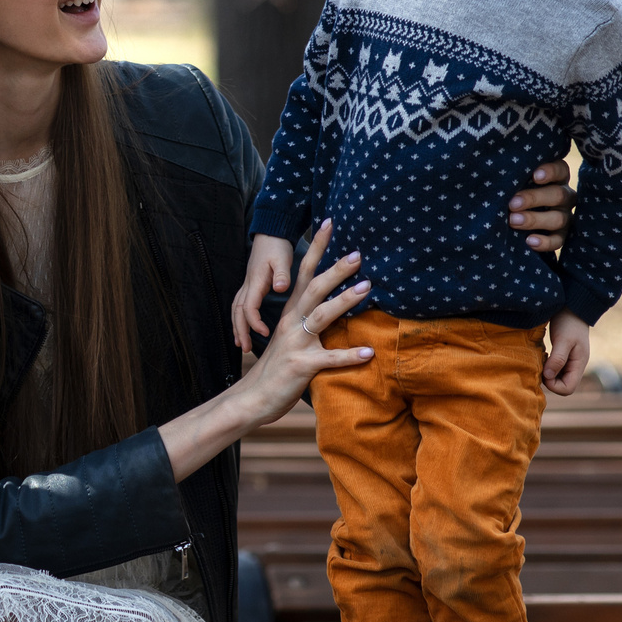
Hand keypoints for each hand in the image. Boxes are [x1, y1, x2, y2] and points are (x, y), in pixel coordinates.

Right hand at [232, 231, 295, 356]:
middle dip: (240, 331)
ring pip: (236, 310)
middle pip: (237, 313)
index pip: (248, 307)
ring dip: (237, 328)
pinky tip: (245, 330)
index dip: (254, 322)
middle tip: (245, 349)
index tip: (264, 333)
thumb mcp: (282, 259)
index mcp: (255, 282)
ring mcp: (247, 286)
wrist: (270, 233)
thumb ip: (281, 274)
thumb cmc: (278, 246)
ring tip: (241, 345)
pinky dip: (240, 320)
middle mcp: (247, 286)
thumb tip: (279, 288)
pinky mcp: (250, 286)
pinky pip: (240, 306)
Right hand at [235, 220, 374, 420]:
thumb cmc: (278, 369)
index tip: (329, 223)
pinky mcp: (302, 365)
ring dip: (345, 301)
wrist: (253, 398)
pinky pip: (330, 359)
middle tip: (357, 254)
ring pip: (321, 316)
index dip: (316, 248)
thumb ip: (311, 324)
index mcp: (290, 314)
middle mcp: (291, 323)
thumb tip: (336, 309)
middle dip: (335, 269)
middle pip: (314, 288)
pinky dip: (350, 356)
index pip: (304, 273)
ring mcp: (296, 344)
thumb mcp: (293, 341)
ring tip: (367, 288)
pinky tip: (369, 352)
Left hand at [509, 160, 574, 251]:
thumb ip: (511, 177)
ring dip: (535, 220)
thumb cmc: (510, 193)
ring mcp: (564, 217)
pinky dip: (545, 242)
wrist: (509, 222)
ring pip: (558, 219)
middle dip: (534, 198)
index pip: (560, 170)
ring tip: (513, 221)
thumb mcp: (512, 183)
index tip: (535, 176)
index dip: (550, 172)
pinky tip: (529, 241)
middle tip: (512, 204)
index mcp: (555, 178)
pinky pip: (558, 241)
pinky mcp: (560, 236)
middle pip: (558, 195)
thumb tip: (493, 173)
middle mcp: (564, 197)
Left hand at [543, 311, 590, 395]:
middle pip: (563, 386)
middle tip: (539, 366)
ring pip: (558, 378)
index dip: (553, 385)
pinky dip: (547, 366)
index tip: (543, 372)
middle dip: (549, 380)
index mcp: (579, 364)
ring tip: (541, 360)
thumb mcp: (563, 340)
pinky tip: (542, 356)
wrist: (572, 306)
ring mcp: (571, 361)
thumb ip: (557, 359)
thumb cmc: (569, 322)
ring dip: (548, 373)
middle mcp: (576, 365)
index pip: (568, 389)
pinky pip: (555, 369)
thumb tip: (547, 377)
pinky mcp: (564, 355)